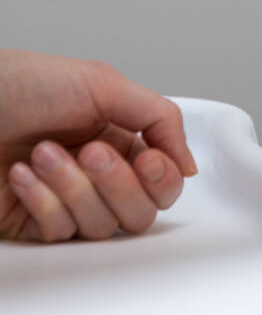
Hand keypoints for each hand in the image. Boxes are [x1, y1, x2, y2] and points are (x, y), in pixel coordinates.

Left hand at [0, 49, 197, 241]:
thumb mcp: (103, 83)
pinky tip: (20, 174)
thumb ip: (161, 118)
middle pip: (141, 210)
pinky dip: (42, 200)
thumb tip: (190, 165)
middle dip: (117, 184)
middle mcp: (99, 174)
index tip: (145, 159)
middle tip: (89, 153)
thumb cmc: (18, 84)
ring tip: (42, 154)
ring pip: (102, 225)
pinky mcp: (33, 223)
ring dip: (72, 187)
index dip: (162, 177)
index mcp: (122, 138)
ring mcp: (67, 200)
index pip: (166, 180)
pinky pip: (60, 231)